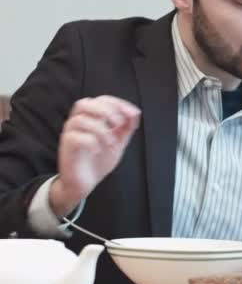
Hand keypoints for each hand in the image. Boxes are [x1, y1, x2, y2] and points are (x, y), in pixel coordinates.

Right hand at [49, 96, 140, 215]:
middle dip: (106, 110)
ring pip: (80, 120)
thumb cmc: (99, 160)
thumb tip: (134, 114)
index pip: (102, 100)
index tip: (133, 114)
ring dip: (101, 129)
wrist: (85, 183)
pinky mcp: (66, 147)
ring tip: (111, 143)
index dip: (118, 103)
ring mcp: (70, 134)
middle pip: (85, 103)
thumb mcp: (118, 142)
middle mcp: (78, 123)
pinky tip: (98, 150)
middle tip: (119, 124)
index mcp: (92, 118)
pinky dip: (90, 142)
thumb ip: (125, 128)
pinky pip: (75, 137)